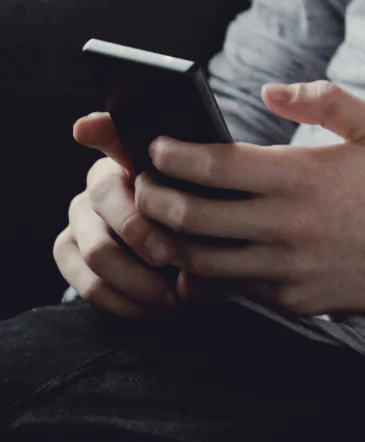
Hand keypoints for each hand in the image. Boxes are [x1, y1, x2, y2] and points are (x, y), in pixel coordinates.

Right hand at [55, 113, 204, 317]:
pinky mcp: (69, 256)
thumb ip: (196, 179)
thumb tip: (159, 159)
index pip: (111, 135)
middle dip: (139, 230)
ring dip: (135, 278)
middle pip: (105, 198)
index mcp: (135, 156)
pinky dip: (124, 302)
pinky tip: (154, 310)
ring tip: (172, 297)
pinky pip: (87, 284)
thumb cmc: (211, 218)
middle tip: (170, 254)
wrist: (204, 257)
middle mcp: (99, 185)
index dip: (102, 131)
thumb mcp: (218, 197)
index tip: (98, 138)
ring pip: (95, 249)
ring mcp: (79, 220)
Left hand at [129, 80, 364, 318]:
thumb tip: (267, 92)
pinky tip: (198, 256)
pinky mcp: (293, 298)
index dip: (172, 154)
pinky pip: (230, 289)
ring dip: (171, 240)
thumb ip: (324, 99)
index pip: (213, 164)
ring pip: (200, 260)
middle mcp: (290, 223)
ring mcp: (289, 266)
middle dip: (154, 198)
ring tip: (162, 223)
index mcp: (304, 175)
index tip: (157, 148)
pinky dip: (204, 275)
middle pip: (192, 215)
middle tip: (146, 186)